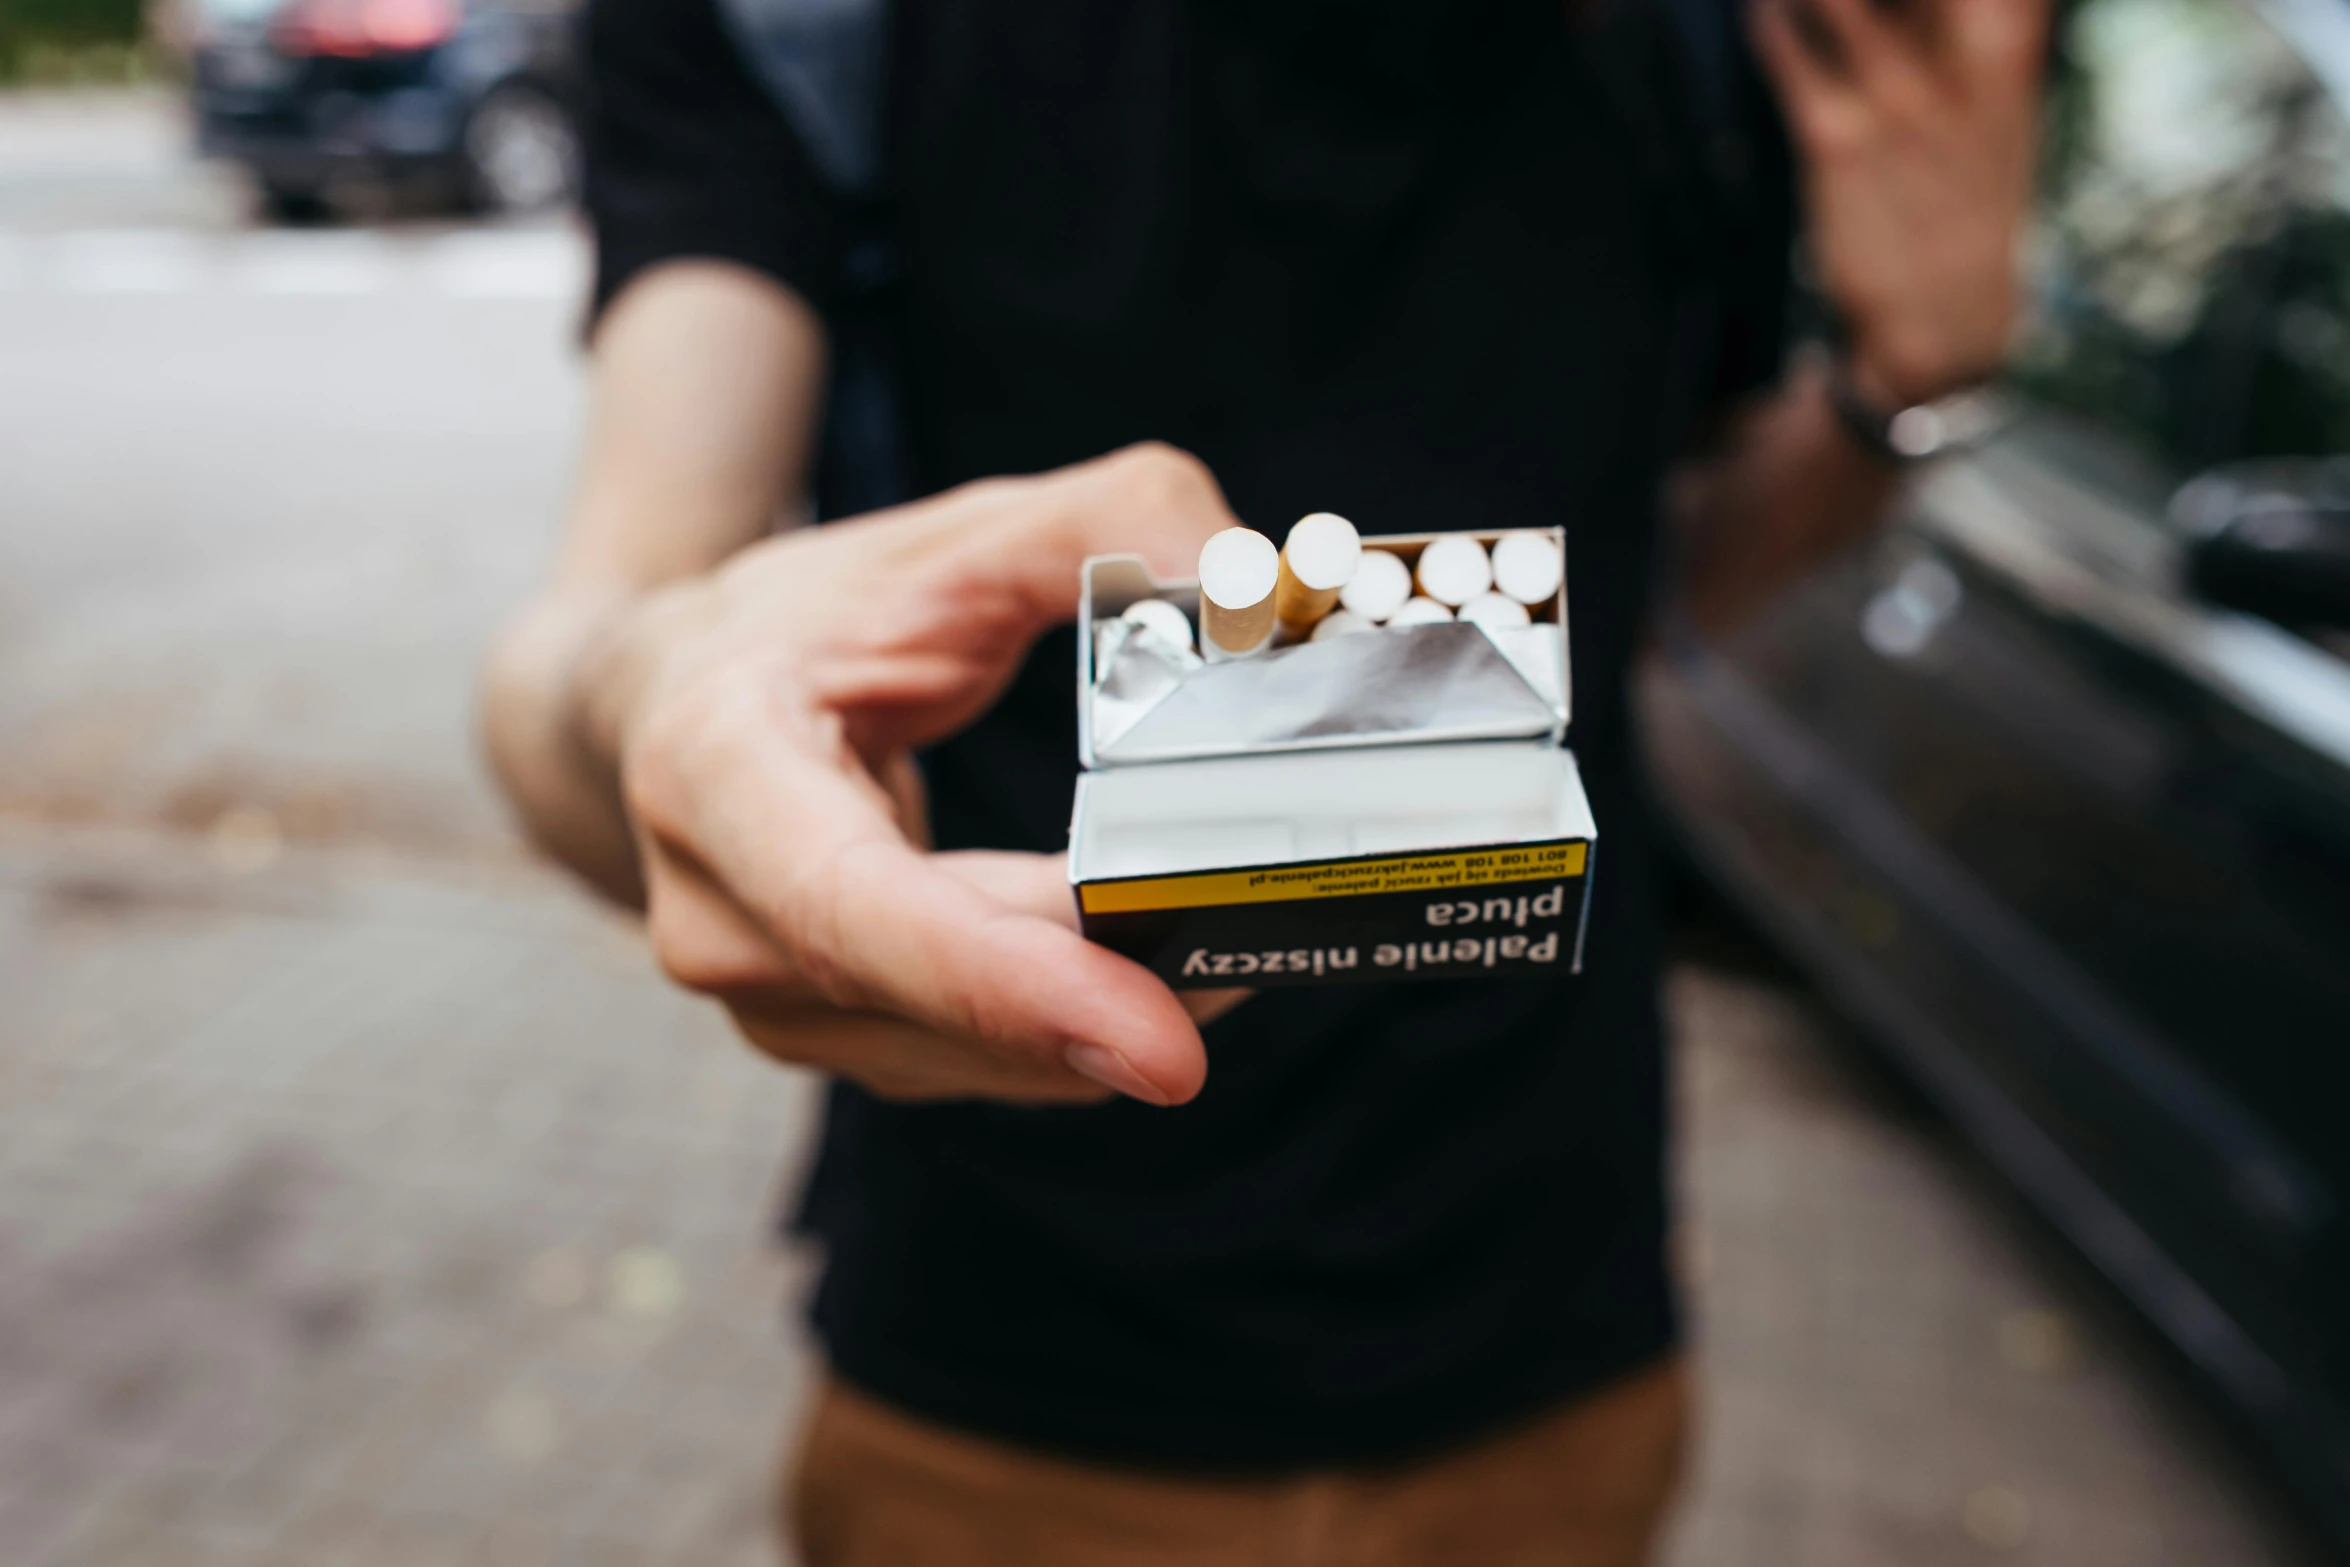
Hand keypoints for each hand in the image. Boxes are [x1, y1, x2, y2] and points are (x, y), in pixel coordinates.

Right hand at [586, 444, 1241, 1105]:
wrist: (657, 707)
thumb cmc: (806, 619)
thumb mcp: (948, 538)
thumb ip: (1113, 527)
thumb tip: (1255, 592)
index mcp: (716, 771)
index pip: (858, 912)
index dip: (1012, 985)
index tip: (1161, 1044)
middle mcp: (721, 921)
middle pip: (949, 999)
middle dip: (1123, 983)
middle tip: (1283, 932)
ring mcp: (771, 1003)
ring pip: (983, 1052)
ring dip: (1118, 1006)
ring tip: (1248, 926)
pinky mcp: (834, 1038)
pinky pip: (984, 1057)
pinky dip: (1083, 1016)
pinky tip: (1170, 957)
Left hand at [1753, 0, 2049, 403]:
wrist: (1945, 320)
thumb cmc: (1967, 198)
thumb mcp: (2005, 102)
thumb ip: (1987, 28)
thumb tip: (1960, 8)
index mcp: (2007, 47)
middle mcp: (1956, 63)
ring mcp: (1893, 101)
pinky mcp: (1834, 141)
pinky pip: (1788, 54)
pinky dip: (1770, 21)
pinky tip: (1760, 8)